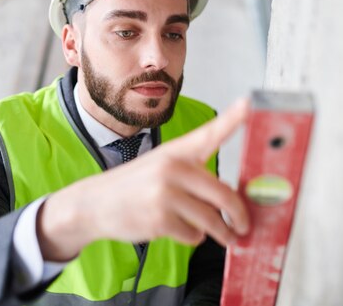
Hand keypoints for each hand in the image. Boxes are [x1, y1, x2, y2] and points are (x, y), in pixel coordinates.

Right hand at [37, 99, 249, 261]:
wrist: (94, 204)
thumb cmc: (133, 185)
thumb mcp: (160, 166)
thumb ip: (193, 174)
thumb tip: (230, 197)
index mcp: (176, 151)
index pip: (208, 133)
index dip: (232, 119)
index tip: (249, 104)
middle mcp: (172, 168)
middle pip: (224, 194)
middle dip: (240, 215)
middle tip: (244, 225)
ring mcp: (166, 194)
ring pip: (212, 219)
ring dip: (222, 233)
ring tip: (227, 237)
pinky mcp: (160, 220)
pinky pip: (194, 235)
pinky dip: (193, 238)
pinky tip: (178, 230)